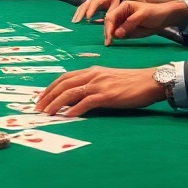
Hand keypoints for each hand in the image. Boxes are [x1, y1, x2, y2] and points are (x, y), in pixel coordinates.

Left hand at [35, 67, 164, 115]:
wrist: (150, 81)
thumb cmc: (131, 82)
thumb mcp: (108, 79)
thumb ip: (93, 85)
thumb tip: (78, 97)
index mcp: (92, 71)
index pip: (65, 77)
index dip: (50, 87)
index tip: (41, 98)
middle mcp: (93, 75)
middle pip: (63, 84)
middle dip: (48, 96)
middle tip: (37, 108)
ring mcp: (99, 84)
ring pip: (71, 92)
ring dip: (56, 103)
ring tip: (47, 113)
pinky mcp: (107, 95)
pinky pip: (87, 102)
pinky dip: (75, 109)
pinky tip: (67, 116)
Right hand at [72, 0, 120, 22]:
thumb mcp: (115, 4)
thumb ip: (110, 13)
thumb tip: (106, 22)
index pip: (94, 4)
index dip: (90, 10)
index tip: (87, 18)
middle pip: (85, 6)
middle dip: (80, 14)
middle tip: (76, 22)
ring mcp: (89, 0)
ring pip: (81, 6)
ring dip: (77, 14)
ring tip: (73, 22)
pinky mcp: (87, 2)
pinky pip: (81, 7)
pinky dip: (77, 13)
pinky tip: (75, 19)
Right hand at [101, 0, 187, 45]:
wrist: (165, 18)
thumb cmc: (155, 13)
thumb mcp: (142, 16)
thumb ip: (129, 23)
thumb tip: (116, 34)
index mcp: (123, 6)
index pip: (111, 17)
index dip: (108, 27)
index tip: (109, 38)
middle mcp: (121, 14)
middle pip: (109, 23)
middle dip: (107, 33)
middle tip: (108, 44)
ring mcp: (123, 22)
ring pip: (112, 30)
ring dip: (109, 36)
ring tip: (108, 45)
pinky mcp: (126, 30)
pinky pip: (118, 35)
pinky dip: (115, 39)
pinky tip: (113, 44)